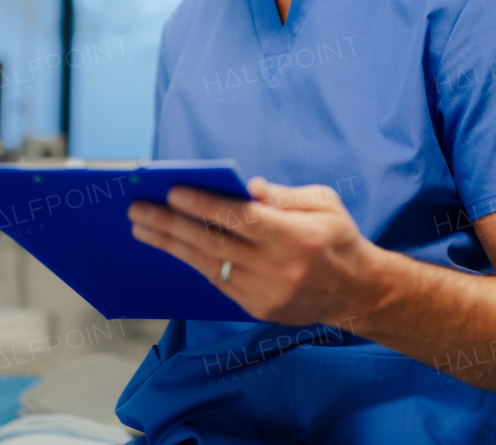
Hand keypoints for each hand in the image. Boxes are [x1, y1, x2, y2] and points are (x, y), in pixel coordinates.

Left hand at [128, 177, 384, 325]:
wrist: (357, 293)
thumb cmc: (337, 238)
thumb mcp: (323, 203)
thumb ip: (282, 196)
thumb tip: (246, 188)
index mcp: (296, 237)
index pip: (241, 220)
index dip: (205, 205)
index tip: (173, 191)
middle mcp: (277, 268)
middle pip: (214, 244)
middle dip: (172, 224)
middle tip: (138, 209)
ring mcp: (265, 293)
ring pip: (208, 265)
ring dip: (171, 245)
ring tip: (141, 228)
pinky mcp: (257, 308)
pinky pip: (217, 281)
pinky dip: (192, 262)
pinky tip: (171, 246)